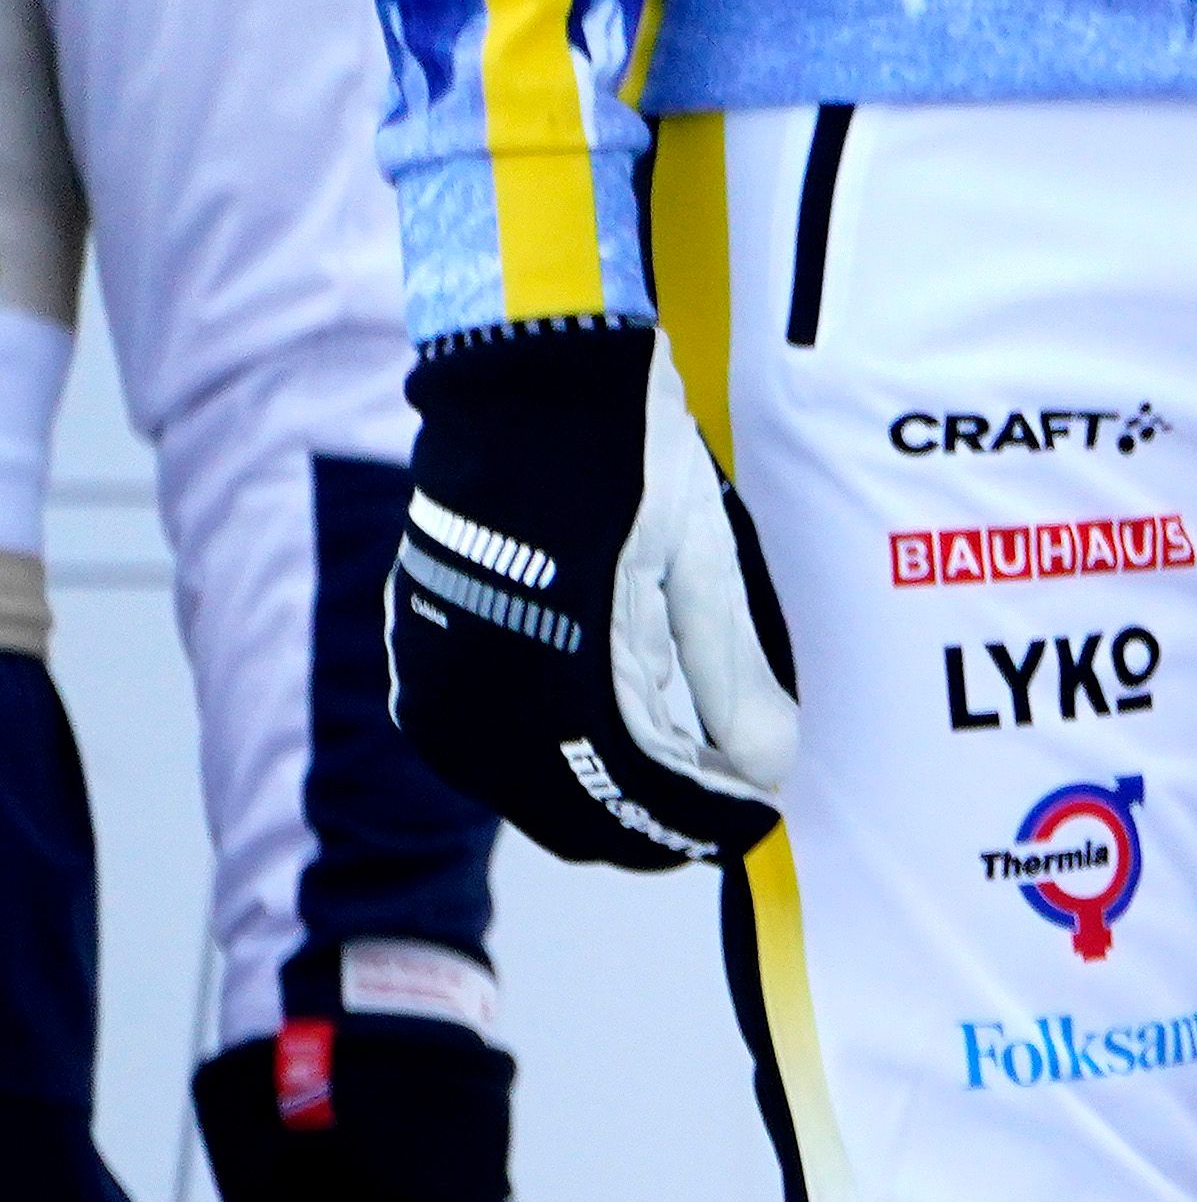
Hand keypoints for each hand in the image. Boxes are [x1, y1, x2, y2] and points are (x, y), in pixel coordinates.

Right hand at [389, 318, 796, 867]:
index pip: (642, 800)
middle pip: (583, 817)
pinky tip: (604, 715)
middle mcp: (480, 698)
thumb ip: (734, 680)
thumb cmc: (626, 464)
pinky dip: (550, 752)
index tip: (760, 813)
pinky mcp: (420, 654)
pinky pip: (483, 748)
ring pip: (531, 792)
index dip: (711, 820)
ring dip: (605, 790)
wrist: (527, 380)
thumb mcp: (705, 570)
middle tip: (725, 791)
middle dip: (662, 817)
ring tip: (679, 752)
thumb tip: (771, 770)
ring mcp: (438, 680)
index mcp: (559, 681)